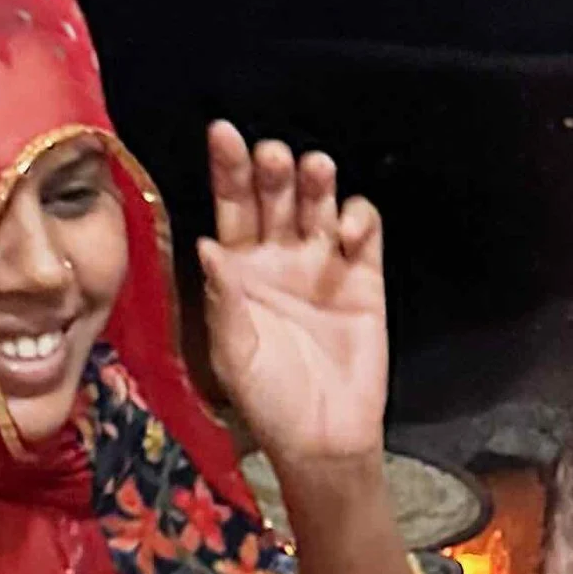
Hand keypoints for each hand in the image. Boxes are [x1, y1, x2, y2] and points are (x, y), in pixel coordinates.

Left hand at [198, 122, 388, 468]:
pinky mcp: (366, 276)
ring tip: (313, 171)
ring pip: (319, 202)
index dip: (227, 170)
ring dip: (316, 181)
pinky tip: (348, 233)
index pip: (231, 206)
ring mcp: (324, 262)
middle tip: (272, 158)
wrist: (323, 438)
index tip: (223, 134)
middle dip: (272, 169)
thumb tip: (207, 245)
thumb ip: (223, 300)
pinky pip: (365, 229)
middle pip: (274, 195)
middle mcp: (280, 256)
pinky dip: (359, 218)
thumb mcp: (233, 355)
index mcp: (240, 268)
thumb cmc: (269, 401)